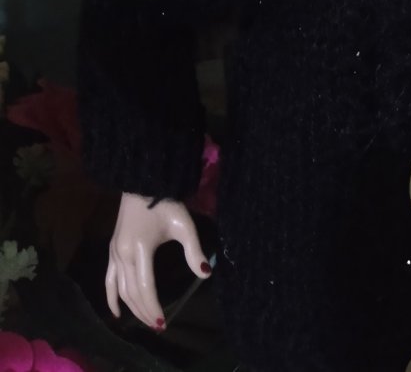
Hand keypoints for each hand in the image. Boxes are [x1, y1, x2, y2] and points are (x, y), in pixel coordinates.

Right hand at [106, 192, 209, 329]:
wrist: (143, 181)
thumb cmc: (165, 202)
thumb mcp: (183, 224)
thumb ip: (194, 250)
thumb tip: (205, 273)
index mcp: (141, 250)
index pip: (145, 287)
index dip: (153, 307)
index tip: (163, 322)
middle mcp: (123, 255)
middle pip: (131, 292)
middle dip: (144, 311)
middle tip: (158, 326)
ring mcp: (114, 253)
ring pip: (120, 289)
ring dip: (131, 307)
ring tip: (144, 321)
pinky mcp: (112, 250)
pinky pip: (109, 279)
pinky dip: (111, 297)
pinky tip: (116, 312)